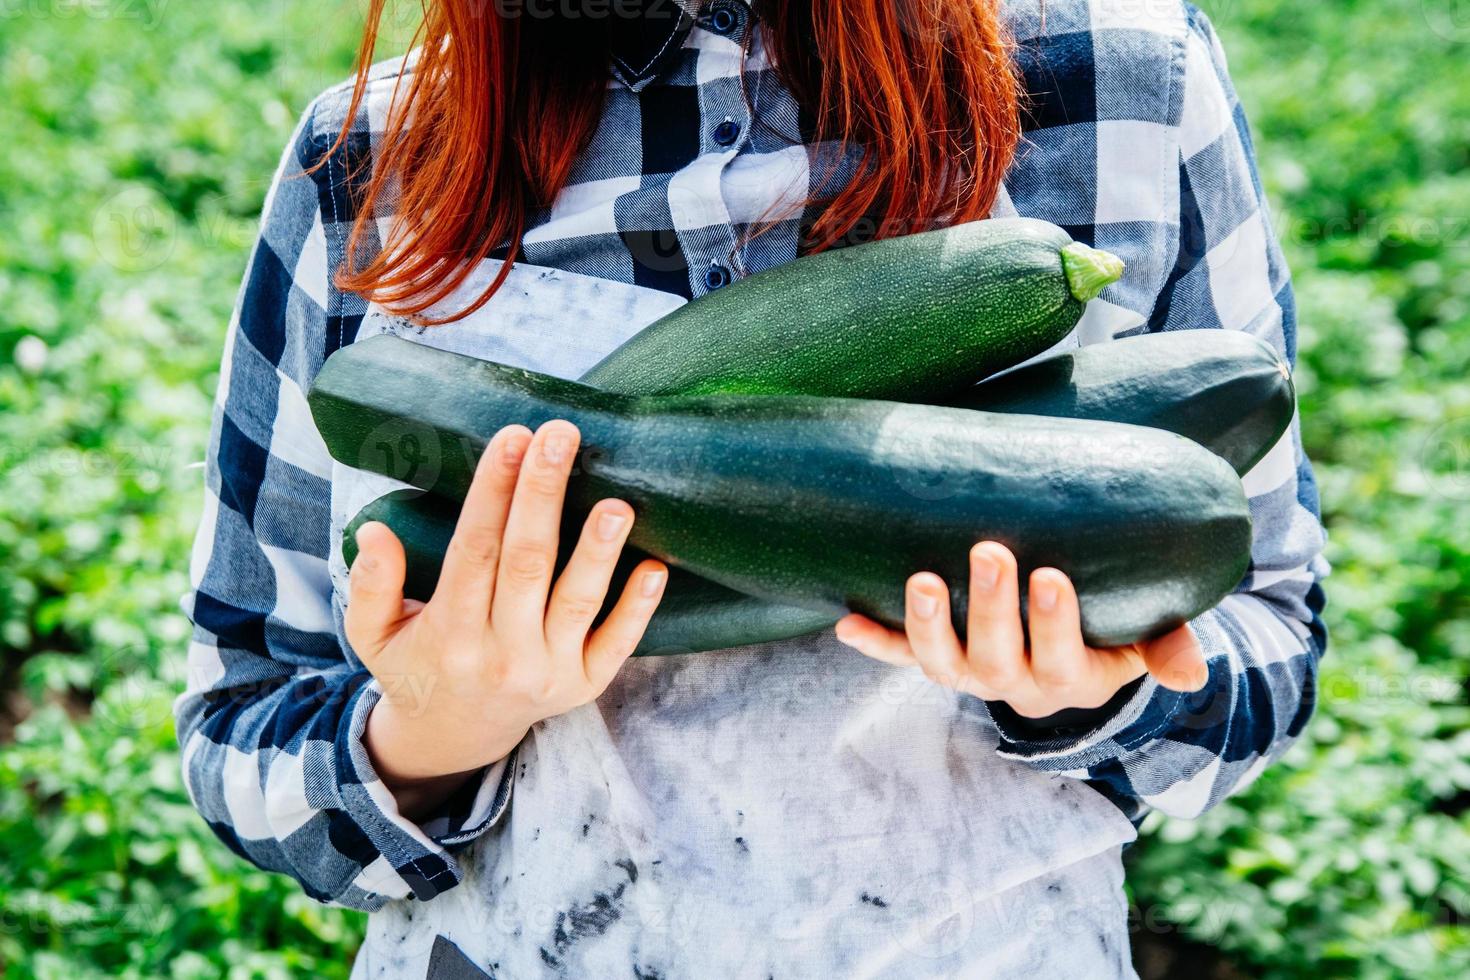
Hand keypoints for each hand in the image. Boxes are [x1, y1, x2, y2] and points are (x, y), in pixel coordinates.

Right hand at [345, 420, 666, 817]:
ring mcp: (549, 672)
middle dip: (543, 496)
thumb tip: (374, 532)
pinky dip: (637, 609)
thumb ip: (369, 586)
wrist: (456, 736)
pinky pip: (616, 646)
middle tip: (561, 436)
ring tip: (617, 504)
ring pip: (577, 603)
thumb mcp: (374, 635)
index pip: (474, 550)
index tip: (512, 437)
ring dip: (597, 552)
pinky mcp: (585, 685)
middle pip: (526, 564)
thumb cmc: (420, 664)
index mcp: (449, 632)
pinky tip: (655, 568)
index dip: (493, 492)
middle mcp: (501, 653)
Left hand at [834, 541, 1207, 719]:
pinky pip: (898, 656)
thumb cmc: (1111, 634)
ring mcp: (968, 669)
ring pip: (941, 662)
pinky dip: (873, 642)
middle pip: (996, 655)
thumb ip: (1167, 647)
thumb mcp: (1144, 643)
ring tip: (920, 580)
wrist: (1063, 665)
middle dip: (991, 606)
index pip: (1062, 656)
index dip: (1054, 623)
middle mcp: (1011, 679)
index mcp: (1069, 675)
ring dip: (925, 625)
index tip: (1052, 578)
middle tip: (990, 552)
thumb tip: (1193, 670)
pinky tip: (844, 620)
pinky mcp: (935, 656)